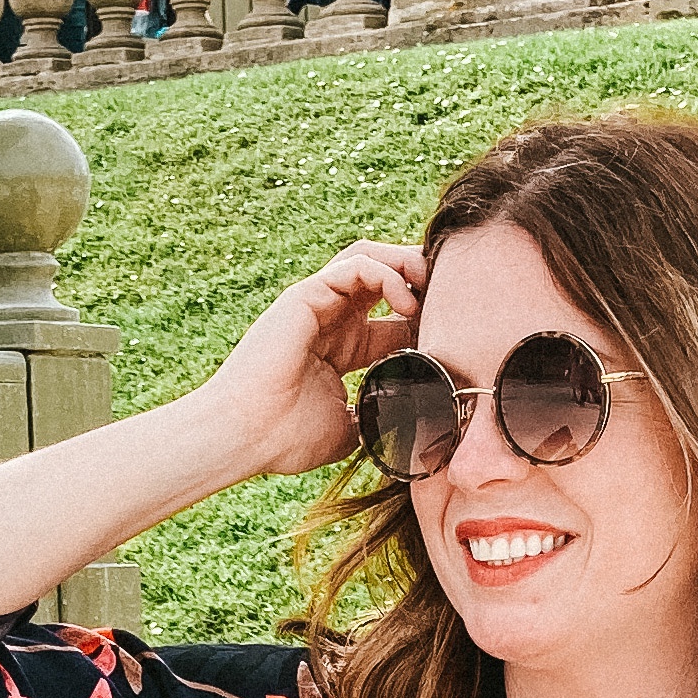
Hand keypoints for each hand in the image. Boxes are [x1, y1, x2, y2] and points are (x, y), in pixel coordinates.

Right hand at [198, 239, 427, 480]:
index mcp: (342, 347)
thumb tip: (414, 428)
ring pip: (370, 258)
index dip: (428, 318)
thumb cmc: (284, 439)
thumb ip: (378, 419)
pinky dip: (386, 273)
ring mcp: (315, 304)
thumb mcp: (350, 429)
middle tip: (450, 296)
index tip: (454, 336)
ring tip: (430, 287)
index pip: (394, 316)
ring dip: (406, 264)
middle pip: (384, 276)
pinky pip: (354, 265)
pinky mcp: (304, 295)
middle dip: (421, 278)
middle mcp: (330, 318)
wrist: (243, 438)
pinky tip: (405, 301)